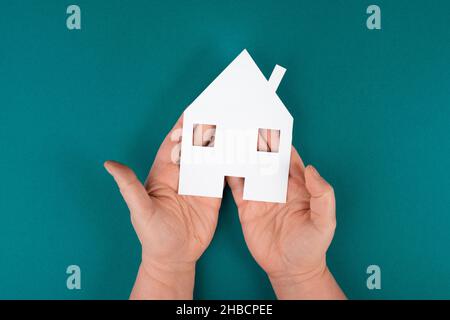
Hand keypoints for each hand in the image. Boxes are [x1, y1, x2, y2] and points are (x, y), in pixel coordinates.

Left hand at [105, 116, 220, 298]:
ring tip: (233, 125)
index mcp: (164, 173)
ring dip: (219, 142)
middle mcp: (182, 174)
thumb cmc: (153, 235)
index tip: (192, 110)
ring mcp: (198, 184)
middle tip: (219, 111)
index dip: (181, 127)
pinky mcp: (212, 195)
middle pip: (194, 146)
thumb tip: (109, 164)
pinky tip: (239, 151)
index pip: (174, 144)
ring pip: (210, 157)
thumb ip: (129, 187)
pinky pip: (222, 175)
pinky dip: (229, 162)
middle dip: (204, 128)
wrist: (174, 257)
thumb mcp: (140, 210)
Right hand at [227, 138, 344, 298]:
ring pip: (249, 168)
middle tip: (244, 125)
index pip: (288, 157)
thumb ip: (322, 194)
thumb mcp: (324, 221)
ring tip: (229, 138)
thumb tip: (310, 168)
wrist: (291, 270)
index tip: (270, 125)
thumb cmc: (312, 246)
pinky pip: (236, 187)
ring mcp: (260, 196)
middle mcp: (277, 186)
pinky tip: (220, 162)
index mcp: (297, 185)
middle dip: (256, 143)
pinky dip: (228, 174)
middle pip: (265, 158)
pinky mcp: (246, 207)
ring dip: (240, 155)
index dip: (280, 142)